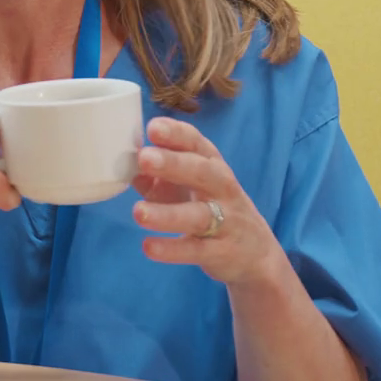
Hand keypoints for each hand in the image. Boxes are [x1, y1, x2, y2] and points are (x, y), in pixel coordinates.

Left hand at [132, 116, 283, 288]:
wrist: (256, 254)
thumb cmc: (212, 208)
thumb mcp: (187, 188)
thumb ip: (156, 178)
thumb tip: (125, 166)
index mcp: (212, 165)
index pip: (196, 143)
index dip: (176, 134)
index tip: (153, 127)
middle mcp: (222, 188)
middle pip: (201, 172)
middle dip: (173, 163)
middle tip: (144, 158)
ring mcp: (226, 221)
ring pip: (199, 215)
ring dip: (167, 214)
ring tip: (138, 212)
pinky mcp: (221, 251)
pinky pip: (196, 249)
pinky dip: (173, 249)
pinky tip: (149, 247)